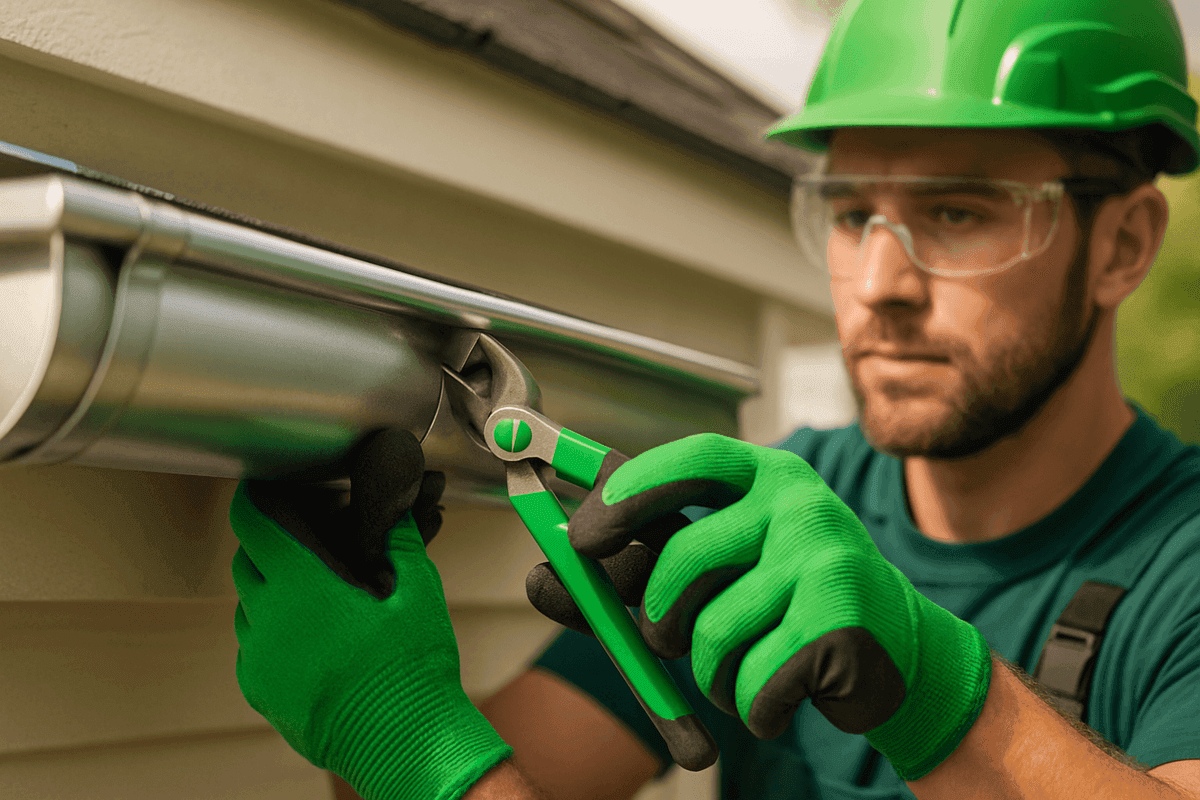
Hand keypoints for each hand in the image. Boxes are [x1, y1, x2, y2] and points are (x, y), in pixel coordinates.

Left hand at [230, 428, 511, 799]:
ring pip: (247, 607)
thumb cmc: (412, 670)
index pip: (252, 522)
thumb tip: (397, 507)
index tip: (262, 489)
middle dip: (270, 545)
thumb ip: (400, 540)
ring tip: (314, 597)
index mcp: (302, 586)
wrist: (404, 740)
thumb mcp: (418, 591)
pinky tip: (313, 638)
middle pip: (246, 562)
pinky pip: (253, 647)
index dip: (254, 498)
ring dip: (270, 592)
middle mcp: (268, 620)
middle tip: (306, 544)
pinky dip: (272, 633)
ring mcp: (259, 659)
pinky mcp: (260, 691)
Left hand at [529, 433, 991, 780]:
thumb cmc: (783, 603)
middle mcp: (800, 503)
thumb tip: (541, 575)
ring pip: (711, 632)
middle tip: (669, 640)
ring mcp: (826, 558)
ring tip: (743, 667)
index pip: (691, 461)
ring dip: (710, 673)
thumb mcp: (716, 572)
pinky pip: (753, 679)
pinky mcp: (842, 621)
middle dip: (659, 620)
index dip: (628, 492)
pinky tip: (781, 692)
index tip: (581, 534)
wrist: (894, 655)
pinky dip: (752, 705)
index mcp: (766, 476)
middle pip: (684, 560)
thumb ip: (633, 569)